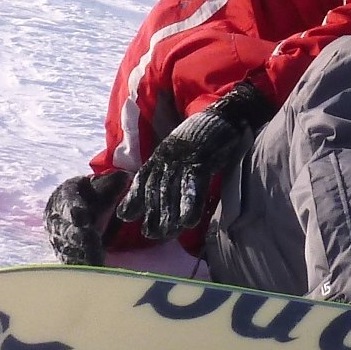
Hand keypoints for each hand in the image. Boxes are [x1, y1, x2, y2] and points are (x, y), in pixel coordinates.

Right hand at [44, 169, 131, 264]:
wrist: (77, 208)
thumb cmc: (91, 195)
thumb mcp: (100, 185)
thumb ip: (112, 182)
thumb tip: (125, 176)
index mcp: (65, 195)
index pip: (67, 201)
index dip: (74, 209)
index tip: (83, 217)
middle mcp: (56, 216)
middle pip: (65, 228)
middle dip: (79, 236)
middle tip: (93, 241)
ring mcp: (56, 236)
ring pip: (66, 246)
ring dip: (80, 253)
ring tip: (96, 259)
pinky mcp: (61, 251)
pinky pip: (68, 260)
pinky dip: (79, 265)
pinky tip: (93, 269)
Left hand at [126, 81, 274, 240]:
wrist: (225, 115)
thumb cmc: (205, 136)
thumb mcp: (182, 150)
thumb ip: (171, 168)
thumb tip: (163, 191)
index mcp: (162, 153)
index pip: (144, 177)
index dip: (135, 197)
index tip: (125, 216)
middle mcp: (169, 155)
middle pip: (157, 188)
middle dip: (152, 212)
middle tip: (150, 234)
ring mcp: (184, 157)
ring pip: (172, 189)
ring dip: (169, 213)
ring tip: (168, 233)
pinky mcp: (202, 158)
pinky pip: (194, 184)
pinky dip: (191, 204)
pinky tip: (189, 221)